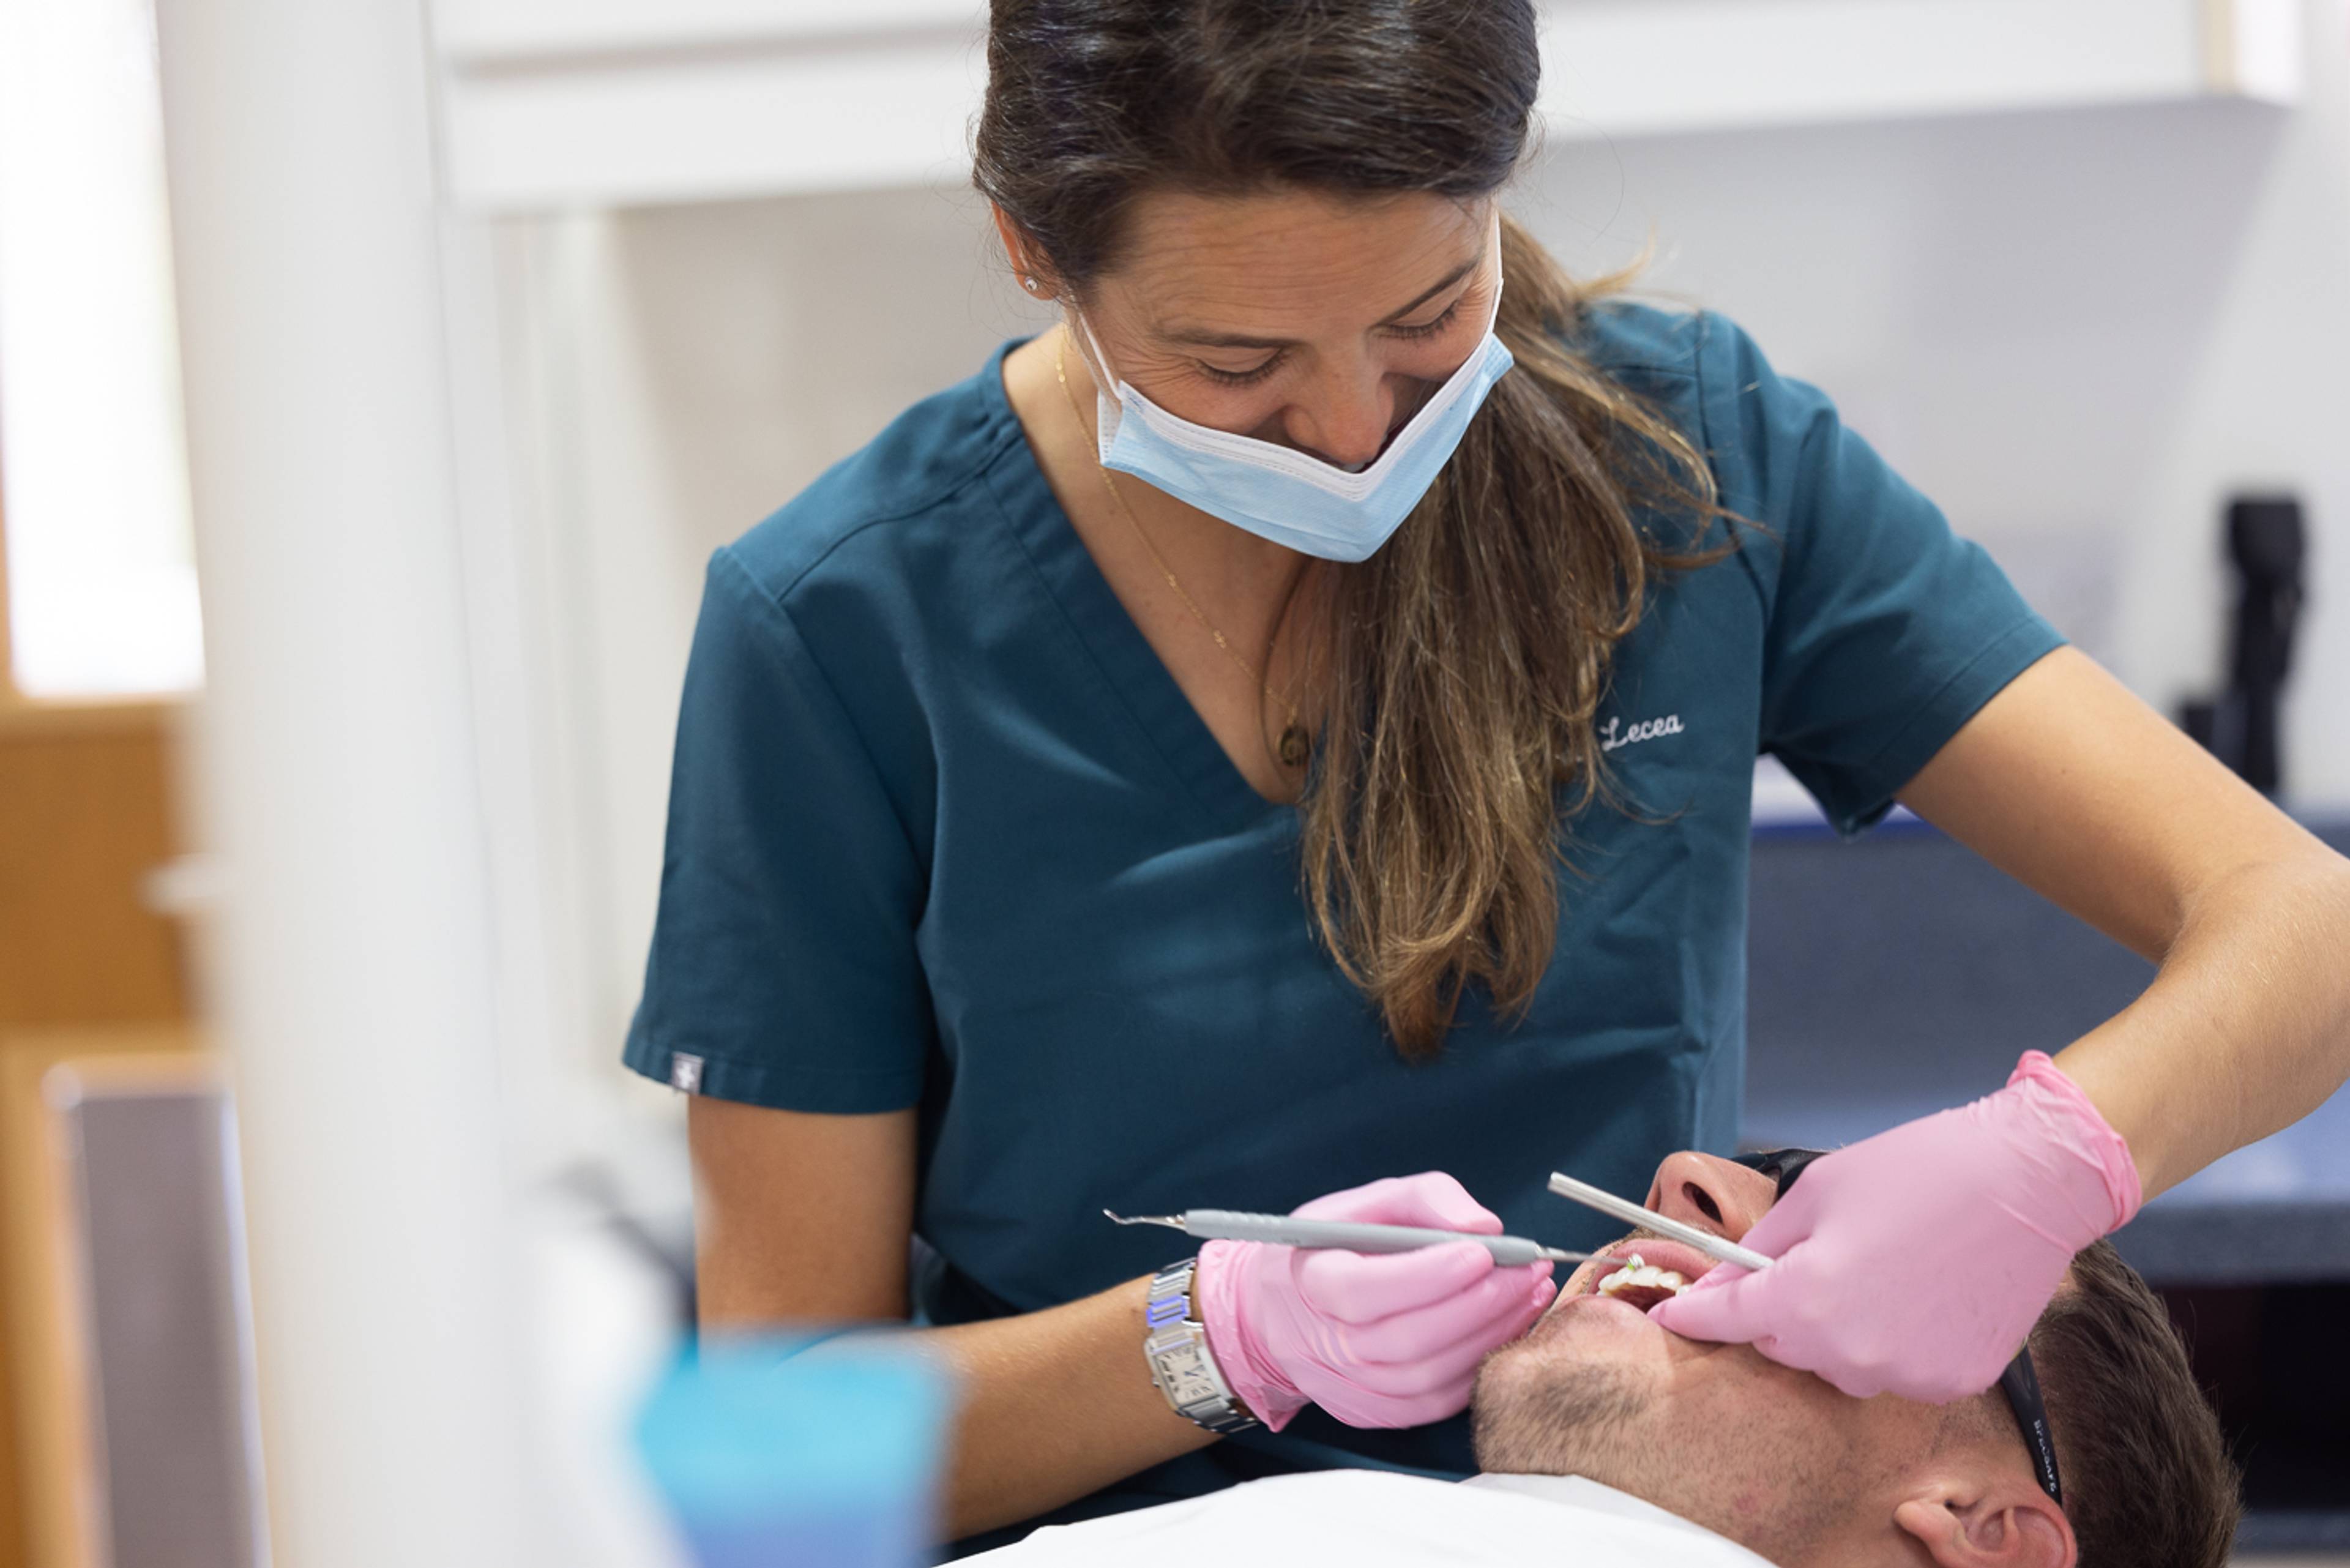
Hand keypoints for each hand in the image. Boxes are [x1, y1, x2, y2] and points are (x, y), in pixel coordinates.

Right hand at [1193, 1172, 1555, 1430]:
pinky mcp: (1374, 1412)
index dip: (1428, 1276)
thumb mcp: (1371, 1202)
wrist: (1290, 1307)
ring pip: (1428, 1378)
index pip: (1365, 1291)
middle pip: (1408, 1340)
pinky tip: (1506, 1331)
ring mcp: (1349, 1386)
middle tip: (1530, 1271)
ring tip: (1530, 1295)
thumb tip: (1484, 1226)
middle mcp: (1326, 1343)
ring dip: (1491, 1336)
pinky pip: (1435, 1404)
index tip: (1483, 1252)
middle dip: (1481, 1305)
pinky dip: (1478, 1369)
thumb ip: (1426, 1199)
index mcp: (1313, 1281)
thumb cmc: (1341, 1244)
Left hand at [1650, 1050, 2141, 1401]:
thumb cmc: (1919, 1172)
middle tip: (1809, 1260)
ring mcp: (1904, 1375)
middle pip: (1782, 1344)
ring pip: (1840, 1363)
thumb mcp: (1816, 1194)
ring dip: (1838, 1329)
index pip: (1727, 1320)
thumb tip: (1722, 1285)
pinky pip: (1896, 1370)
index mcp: (1806, 1301)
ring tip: (1877, 1269)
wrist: (2028, 1182)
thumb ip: (1760, 1250)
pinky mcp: (1951, 1382)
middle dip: (1779, 1309)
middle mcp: (1850, 1353)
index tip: (1670, 1314)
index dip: (1693, 1314)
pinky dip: (1893, 1340)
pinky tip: (1919, 1294)